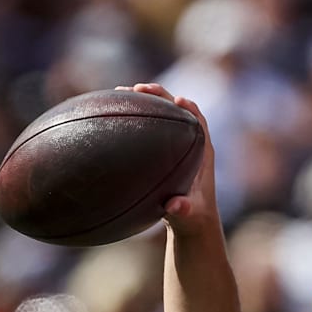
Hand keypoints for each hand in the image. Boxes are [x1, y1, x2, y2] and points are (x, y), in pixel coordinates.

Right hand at [115, 83, 218, 235]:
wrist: (191, 224)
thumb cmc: (193, 219)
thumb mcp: (189, 216)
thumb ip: (183, 211)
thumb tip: (175, 205)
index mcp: (202, 154)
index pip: (200, 123)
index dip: (191, 109)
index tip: (178, 100)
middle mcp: (189, 145)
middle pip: (177, 111)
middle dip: (161, 96)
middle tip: (139, 88)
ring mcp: (173, 147)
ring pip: (161, 116)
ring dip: (144, 102)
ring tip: (120, 91)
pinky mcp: (160, 153)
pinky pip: (147, 130)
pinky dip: (133, 120)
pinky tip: (109, 116)